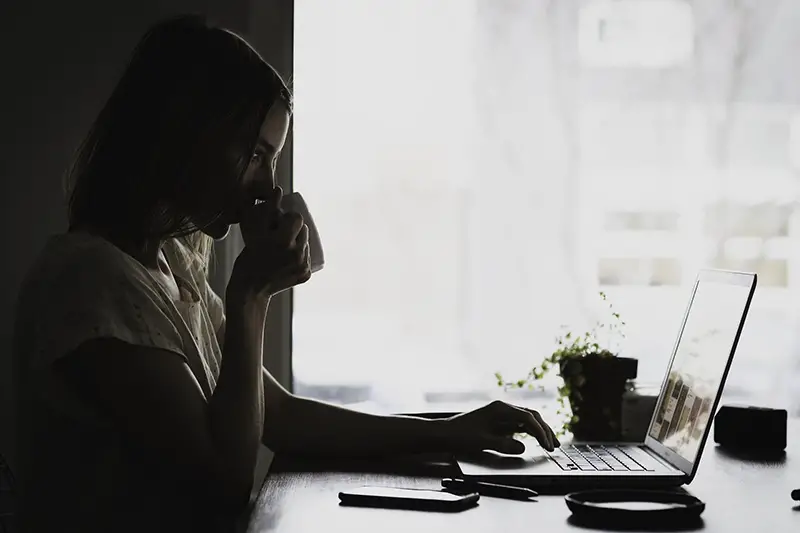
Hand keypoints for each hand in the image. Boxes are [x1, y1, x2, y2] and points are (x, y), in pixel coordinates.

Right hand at [229, 186, 311, 299]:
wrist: (250, 288)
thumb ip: (266, 210)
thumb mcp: (254, 232)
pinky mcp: (306, 275)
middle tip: (281, 233)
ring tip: (284, 246)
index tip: (280, 221)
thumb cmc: (248, 257)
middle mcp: (297, 254)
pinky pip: (307, 257)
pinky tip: (288, 258)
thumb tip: (278, 189)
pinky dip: (300, 256)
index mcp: (283, 241)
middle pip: (304, 230)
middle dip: (294, 229)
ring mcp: (303, 266)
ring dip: (298, 241)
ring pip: (306, 243)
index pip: (297, 218)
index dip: (289, 217)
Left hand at [442, 401, 558, 453]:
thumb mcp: (483, 442)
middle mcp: (502, 409)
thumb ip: (504, 444)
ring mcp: (501, 415)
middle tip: (554, 445)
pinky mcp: (499, 422)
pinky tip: (537, 440)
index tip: (547, 444)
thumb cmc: (460, 435)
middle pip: (531, 416)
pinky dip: (530, 432)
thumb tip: (522, 447)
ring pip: (527, 420)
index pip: (527, 417)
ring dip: (540, 431)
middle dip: (544, 430)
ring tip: (551, 443)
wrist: (444, 434)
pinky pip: (520, 425)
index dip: (540, 431)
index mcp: (500, 409)